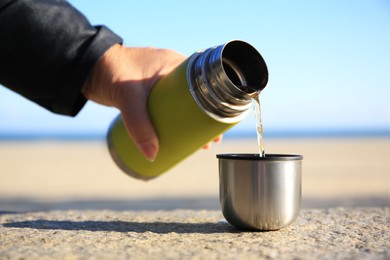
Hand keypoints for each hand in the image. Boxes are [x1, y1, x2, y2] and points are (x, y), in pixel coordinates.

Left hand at [82, 44, 221, 160]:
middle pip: (194, 98)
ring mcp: (159, 81)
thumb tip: (152, 155)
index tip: (215, 127)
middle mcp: (170, 71)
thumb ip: (139, 126)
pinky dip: (172, 118)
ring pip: (180, 104)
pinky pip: (167, 106)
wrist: (85, 66)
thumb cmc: (109, 71)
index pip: (202, 85)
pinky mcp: (147, 90)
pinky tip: (174, 133)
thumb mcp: (129, 98)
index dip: (211, 107)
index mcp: (174, 64)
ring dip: (186, 121)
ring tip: (193, 142)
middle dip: (201, 120)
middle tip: (206, 140)